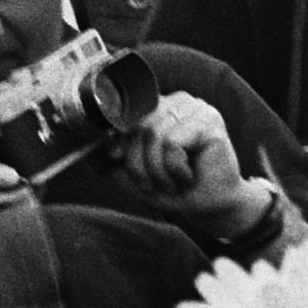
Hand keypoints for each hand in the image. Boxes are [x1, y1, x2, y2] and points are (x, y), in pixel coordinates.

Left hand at [107, 91, 266, 239]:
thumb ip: (117, 154)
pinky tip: (187, 175)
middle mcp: (179, 101)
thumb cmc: (174, 187)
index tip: (115, 156)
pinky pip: (172, 143)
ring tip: (172, 182)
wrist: (209, 206)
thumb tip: (97, 144)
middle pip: (137, 125)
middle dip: (138, 163)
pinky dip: (174, 168)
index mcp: (160, 107)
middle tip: (153, 183)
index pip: (126, 110)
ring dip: (157, 170)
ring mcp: (197, 108)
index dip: (116, 136)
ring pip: (153, 134)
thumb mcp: (135, 171)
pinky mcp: (210, 122)